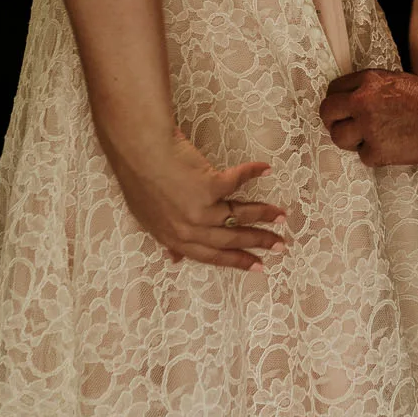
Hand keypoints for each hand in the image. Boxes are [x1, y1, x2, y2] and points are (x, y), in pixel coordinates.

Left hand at [106, 129, 287, 270]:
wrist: (136, 150)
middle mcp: (188, 229)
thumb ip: (166, 239)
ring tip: (281, 215)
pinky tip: (266, 168)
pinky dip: (252, 172)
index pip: (211, 257)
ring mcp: (199, 209)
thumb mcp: (148, 218)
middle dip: (259, 243)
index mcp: (174, 238)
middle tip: (281, 246)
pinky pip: (237, 182)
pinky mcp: (207, 185)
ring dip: (263, 215)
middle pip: (230, 239)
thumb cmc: (139, 179)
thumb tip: (176, 259)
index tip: (260, 266)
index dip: (238, 262)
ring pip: (238, 216)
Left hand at [320, 70, 417, 165]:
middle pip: (327, 112)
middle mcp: (363, 101)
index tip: (341, 109)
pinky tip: (389, 148)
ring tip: (367, 139)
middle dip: (333, 120)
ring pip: (338, 137)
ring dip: (350, 140)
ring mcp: (368, 127)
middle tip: (342, 126)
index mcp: (369, 80)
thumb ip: (373, 89)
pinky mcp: (376, 151)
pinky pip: (363, 155)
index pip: (334, 89)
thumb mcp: (397, 81)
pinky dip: (374, 155)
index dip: (337, 101)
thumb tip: (356, 100)